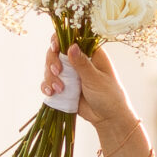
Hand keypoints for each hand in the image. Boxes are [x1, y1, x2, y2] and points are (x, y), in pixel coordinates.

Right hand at [45, 38, 146, 156]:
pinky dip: (47, 86)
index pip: (72, 38)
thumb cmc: (109, 96)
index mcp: (91, 54)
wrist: (108, 118)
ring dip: (50, 77)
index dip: (60, 40)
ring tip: (60, 90)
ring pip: (50, 67)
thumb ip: (82, 64)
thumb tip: (71, 46)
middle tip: (58, 73)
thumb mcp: (96, 79)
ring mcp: (70, 73)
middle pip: (56, 52)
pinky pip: (49, 82)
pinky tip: (51, 93)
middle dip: (53, 62)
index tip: (55, 47)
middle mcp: (78, 61)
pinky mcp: (64, 86)